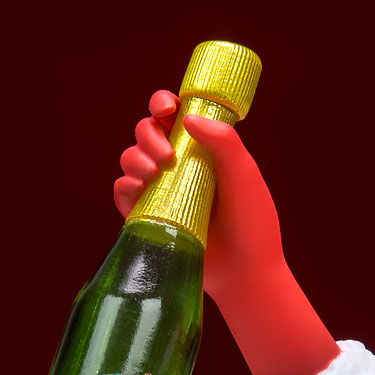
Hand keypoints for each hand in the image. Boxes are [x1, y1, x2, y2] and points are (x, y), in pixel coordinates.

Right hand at [115, 89, 338, 374]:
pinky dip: (126, 186)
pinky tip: (141, 191)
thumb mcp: (244, 174)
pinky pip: (122, 192)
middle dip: (148, 134)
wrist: (243, 271)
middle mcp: (178, 166)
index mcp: (202, 148)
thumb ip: (223, 141)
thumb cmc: (251, 222)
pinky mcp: (147, 216)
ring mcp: (161, 190)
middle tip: (167, 156)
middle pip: (146, 132)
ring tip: (155, 173)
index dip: (162, 103)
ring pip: (130, 158)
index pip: (174, 114)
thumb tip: (188, 117)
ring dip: (135, 157)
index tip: (167, 108)